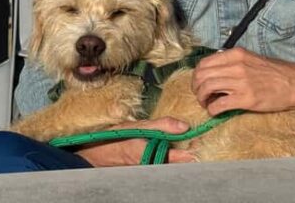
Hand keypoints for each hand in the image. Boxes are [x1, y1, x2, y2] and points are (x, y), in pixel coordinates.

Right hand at [77, 117, 195, 166]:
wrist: (94, 153)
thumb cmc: (113, 138)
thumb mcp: (138, 126)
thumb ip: (161, 125)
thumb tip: (184, 126)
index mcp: (150, 156)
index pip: (180, 158)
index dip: (193, 151)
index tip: (201, 142)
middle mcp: (151, 166)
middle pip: (177, 164)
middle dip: (188, 153)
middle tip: (197, 141)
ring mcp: (149, 169)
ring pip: (170, 165)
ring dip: (179, 155)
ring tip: (187, 143)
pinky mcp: (145, 168)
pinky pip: (162, 164)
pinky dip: (169, 157)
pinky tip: (171, 148)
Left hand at [191, 48, 294, 124]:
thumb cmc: (274, 73)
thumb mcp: (251, 59)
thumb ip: (232, 62)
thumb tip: (215, 70)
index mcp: (236, 54)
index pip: (204, 63)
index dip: (197, 75)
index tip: (200, 84)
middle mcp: (236, 66)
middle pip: (201, 75)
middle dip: (196, 88)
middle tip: (201, 96)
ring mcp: (241, 82)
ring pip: (206, 89)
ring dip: (202, 99)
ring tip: (207, 104)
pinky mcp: (246, 99)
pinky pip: (218, 105)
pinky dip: (212, 110)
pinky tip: (216, 112)